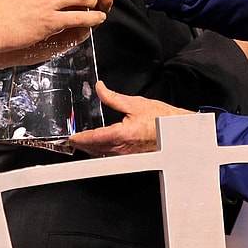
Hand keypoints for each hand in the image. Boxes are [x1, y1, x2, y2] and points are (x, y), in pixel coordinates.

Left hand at [67, 81, 191, 155]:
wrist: (177, 132)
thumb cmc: (162, 119)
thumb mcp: (135, 103)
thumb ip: (112, 97)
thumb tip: (100, 89)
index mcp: (120, 135)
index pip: (92, 139)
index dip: (78, 138)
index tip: (70, 137)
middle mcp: (122, 149)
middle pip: (94, 150)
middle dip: (82, 145)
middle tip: (71, 139)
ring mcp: (126, 156)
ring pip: (101, 155)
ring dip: (90, 149)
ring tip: (82, 142)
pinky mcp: (131, 158)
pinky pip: (111, 157)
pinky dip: (101, 152)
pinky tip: (99, 146)